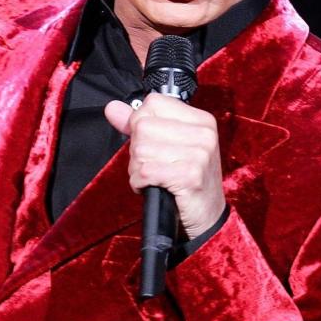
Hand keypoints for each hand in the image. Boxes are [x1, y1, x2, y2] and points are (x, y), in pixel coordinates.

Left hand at [104, 93, 226, 238]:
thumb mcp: (169, 145)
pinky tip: (152, 187)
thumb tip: (113, 108)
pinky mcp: (189, 176)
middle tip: (154, 166)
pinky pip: (145, 172)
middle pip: (142, 127)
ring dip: (138, 170)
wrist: (207, 217)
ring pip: (141, 150)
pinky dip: (140, 183)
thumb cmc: (187, 180)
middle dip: (138, 151)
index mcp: (201, 120)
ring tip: (155, 178)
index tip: (152, 142)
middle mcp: (203, 134)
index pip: (153, 103)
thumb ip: (138, 124)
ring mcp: (199, 155)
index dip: (141, 124)